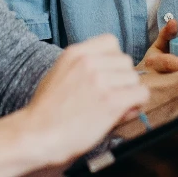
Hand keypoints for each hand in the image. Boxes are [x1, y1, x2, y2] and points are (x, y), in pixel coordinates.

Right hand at [21, 35, 148, 167]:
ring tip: (114, 106)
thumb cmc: (45, 112)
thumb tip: (113, 75)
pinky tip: (123, 111)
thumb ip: (86, 70)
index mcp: (75, 53)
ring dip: (129, 92)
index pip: (111, 42)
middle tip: (111, 95)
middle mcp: (89, 62)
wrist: (37, 136)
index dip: (113, 60)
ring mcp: (100, 80)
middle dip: (122, 78)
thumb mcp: (59, 76)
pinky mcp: (111, 100)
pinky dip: (137, 104)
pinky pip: (141, 94)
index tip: (108, 74)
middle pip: (126, 61)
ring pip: (134, 78)